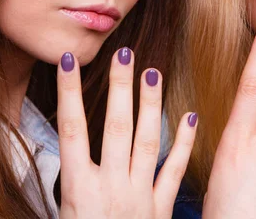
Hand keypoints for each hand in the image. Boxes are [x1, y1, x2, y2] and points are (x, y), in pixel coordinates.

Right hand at [57, 48, 196, 217]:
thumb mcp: (65, 216)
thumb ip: (70, 183)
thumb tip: (69, 149)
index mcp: (79, 188)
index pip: (71, 129)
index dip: (70, 93)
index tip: (71, 61)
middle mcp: (110, 185)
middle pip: (114, 126)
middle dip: (119, 87)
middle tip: (125, 53)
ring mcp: (139, 194)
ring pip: (145, 140)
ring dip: (149, 105)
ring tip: (153, 71)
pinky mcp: (160, 207)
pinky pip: (175, 170)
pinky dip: (184, 143)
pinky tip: (191, 116)